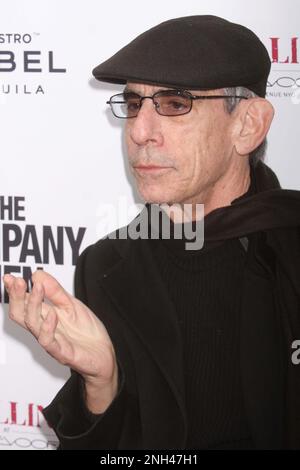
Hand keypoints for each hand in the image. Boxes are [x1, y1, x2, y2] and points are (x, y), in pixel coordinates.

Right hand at [3, 271, 117, 392]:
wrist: (103, 353)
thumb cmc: (86, 331)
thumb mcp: (71, 304)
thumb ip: (55, 291)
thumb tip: (37, 274)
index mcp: (44, 316)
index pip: (23, 303)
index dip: (15, 291)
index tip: (9, 278)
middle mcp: (43, 328)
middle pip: (20, 314)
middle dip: (17, 297)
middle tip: (18, 281)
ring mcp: (51, 340)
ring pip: (32, 325)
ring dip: (33, 305)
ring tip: (38, 289)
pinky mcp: (61, 352)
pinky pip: (48, 341)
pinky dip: (48, 327)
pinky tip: (52, 314)